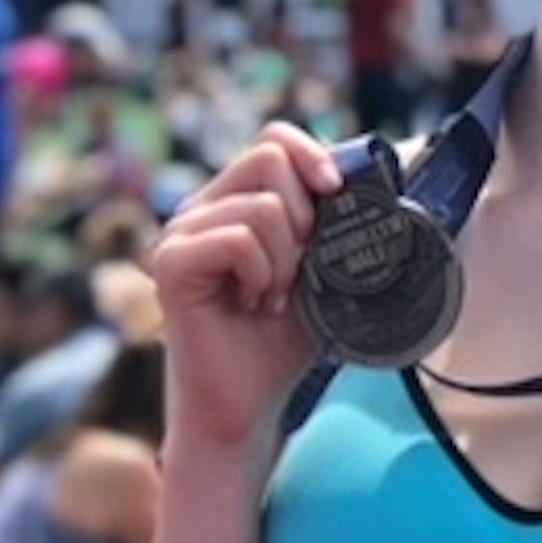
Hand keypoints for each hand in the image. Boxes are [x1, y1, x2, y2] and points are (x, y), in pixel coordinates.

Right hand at [145, 124, 341, 455]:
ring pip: (262, 206)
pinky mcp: (171, 261)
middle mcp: (202, 208)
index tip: (336, 192)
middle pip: (269, 157)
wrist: (250, 404)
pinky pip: (238, 239)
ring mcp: (181, 232)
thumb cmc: (283, 340)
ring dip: (286, 259)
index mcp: (235, 200)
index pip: (274, 138)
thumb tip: (370, 180)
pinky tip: (254, 304)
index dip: (313, 155)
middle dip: (306, 216)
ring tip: (272, 297)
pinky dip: (262, 274)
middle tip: (297, 270)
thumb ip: (334, 222)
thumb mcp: (323, 269)